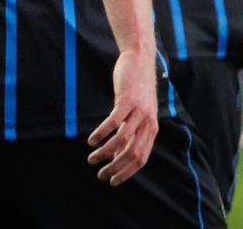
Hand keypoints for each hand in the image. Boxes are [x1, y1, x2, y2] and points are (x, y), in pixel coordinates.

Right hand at [87, 47, 159, 184]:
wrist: (140, 61)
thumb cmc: (136, 89)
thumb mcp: (138, 113)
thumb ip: (133, 131)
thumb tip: (119, 153)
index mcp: (152, 129)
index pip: (141, 159)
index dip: (127, 172)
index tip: (113, 180)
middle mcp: (148, 123)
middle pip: (132, 154)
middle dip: (116, 168)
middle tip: (100, 174)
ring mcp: (138, 112)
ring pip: (122, 140)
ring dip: (106, 153)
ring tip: (92, 158)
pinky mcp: (126, 101)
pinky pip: (113, 122)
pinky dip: (101, 133)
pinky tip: (91, 140)